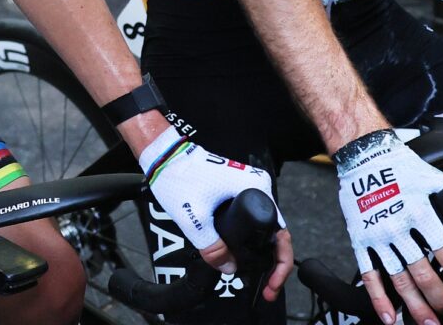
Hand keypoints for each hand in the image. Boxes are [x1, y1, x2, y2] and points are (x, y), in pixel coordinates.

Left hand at [144, 132, 293, 299]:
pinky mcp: (234, 188)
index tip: (272, 284)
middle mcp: (257, 185)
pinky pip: (250, 218)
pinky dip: (250, 238)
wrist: (162, 156)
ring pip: (261, 226)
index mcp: (256, 188)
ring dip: (261, 251)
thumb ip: (212, 248)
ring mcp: (247, 186)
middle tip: (266, 286)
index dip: (280, 264)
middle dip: (272, 263)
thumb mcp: (194, 219)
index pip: (280, 233)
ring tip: (258, 276)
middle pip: (274, 232)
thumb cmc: (178, 177)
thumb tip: (230, 268)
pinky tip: (244, 255)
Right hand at [334, 129, 442, 324]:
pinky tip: (389, 316)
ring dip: (415, 306)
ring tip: (428, 322)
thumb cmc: (397, 166)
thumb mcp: (432, 177)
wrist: (362, 157)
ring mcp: (378, 237)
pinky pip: (370, 275)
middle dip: (440, 299)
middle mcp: (398, 228)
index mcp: (420, 212)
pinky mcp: (360, 241)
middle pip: (423, 274)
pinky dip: (379, 299)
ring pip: (399, 281)